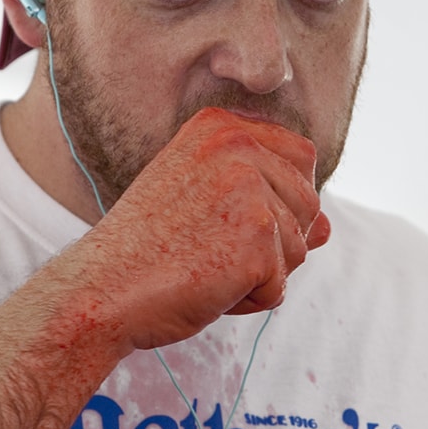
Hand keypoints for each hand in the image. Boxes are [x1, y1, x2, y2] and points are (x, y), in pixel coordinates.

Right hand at [58, 106, 331, 351]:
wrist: (99, 289)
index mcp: (221, 127)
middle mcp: (239, 146)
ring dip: (258, 275)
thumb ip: (268, 204)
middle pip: (309, 204)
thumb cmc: (144, 249)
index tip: (224, 220)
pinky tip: (205, 289)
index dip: (278, 201)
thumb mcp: (204, 207)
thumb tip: (328, 228)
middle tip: (209, 249)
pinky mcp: (259, 239)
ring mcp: (251, 190)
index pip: (300, 157)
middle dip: (273, 242)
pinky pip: (280, 286)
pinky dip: (248, 302)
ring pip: (299, 248)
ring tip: (203, 266)